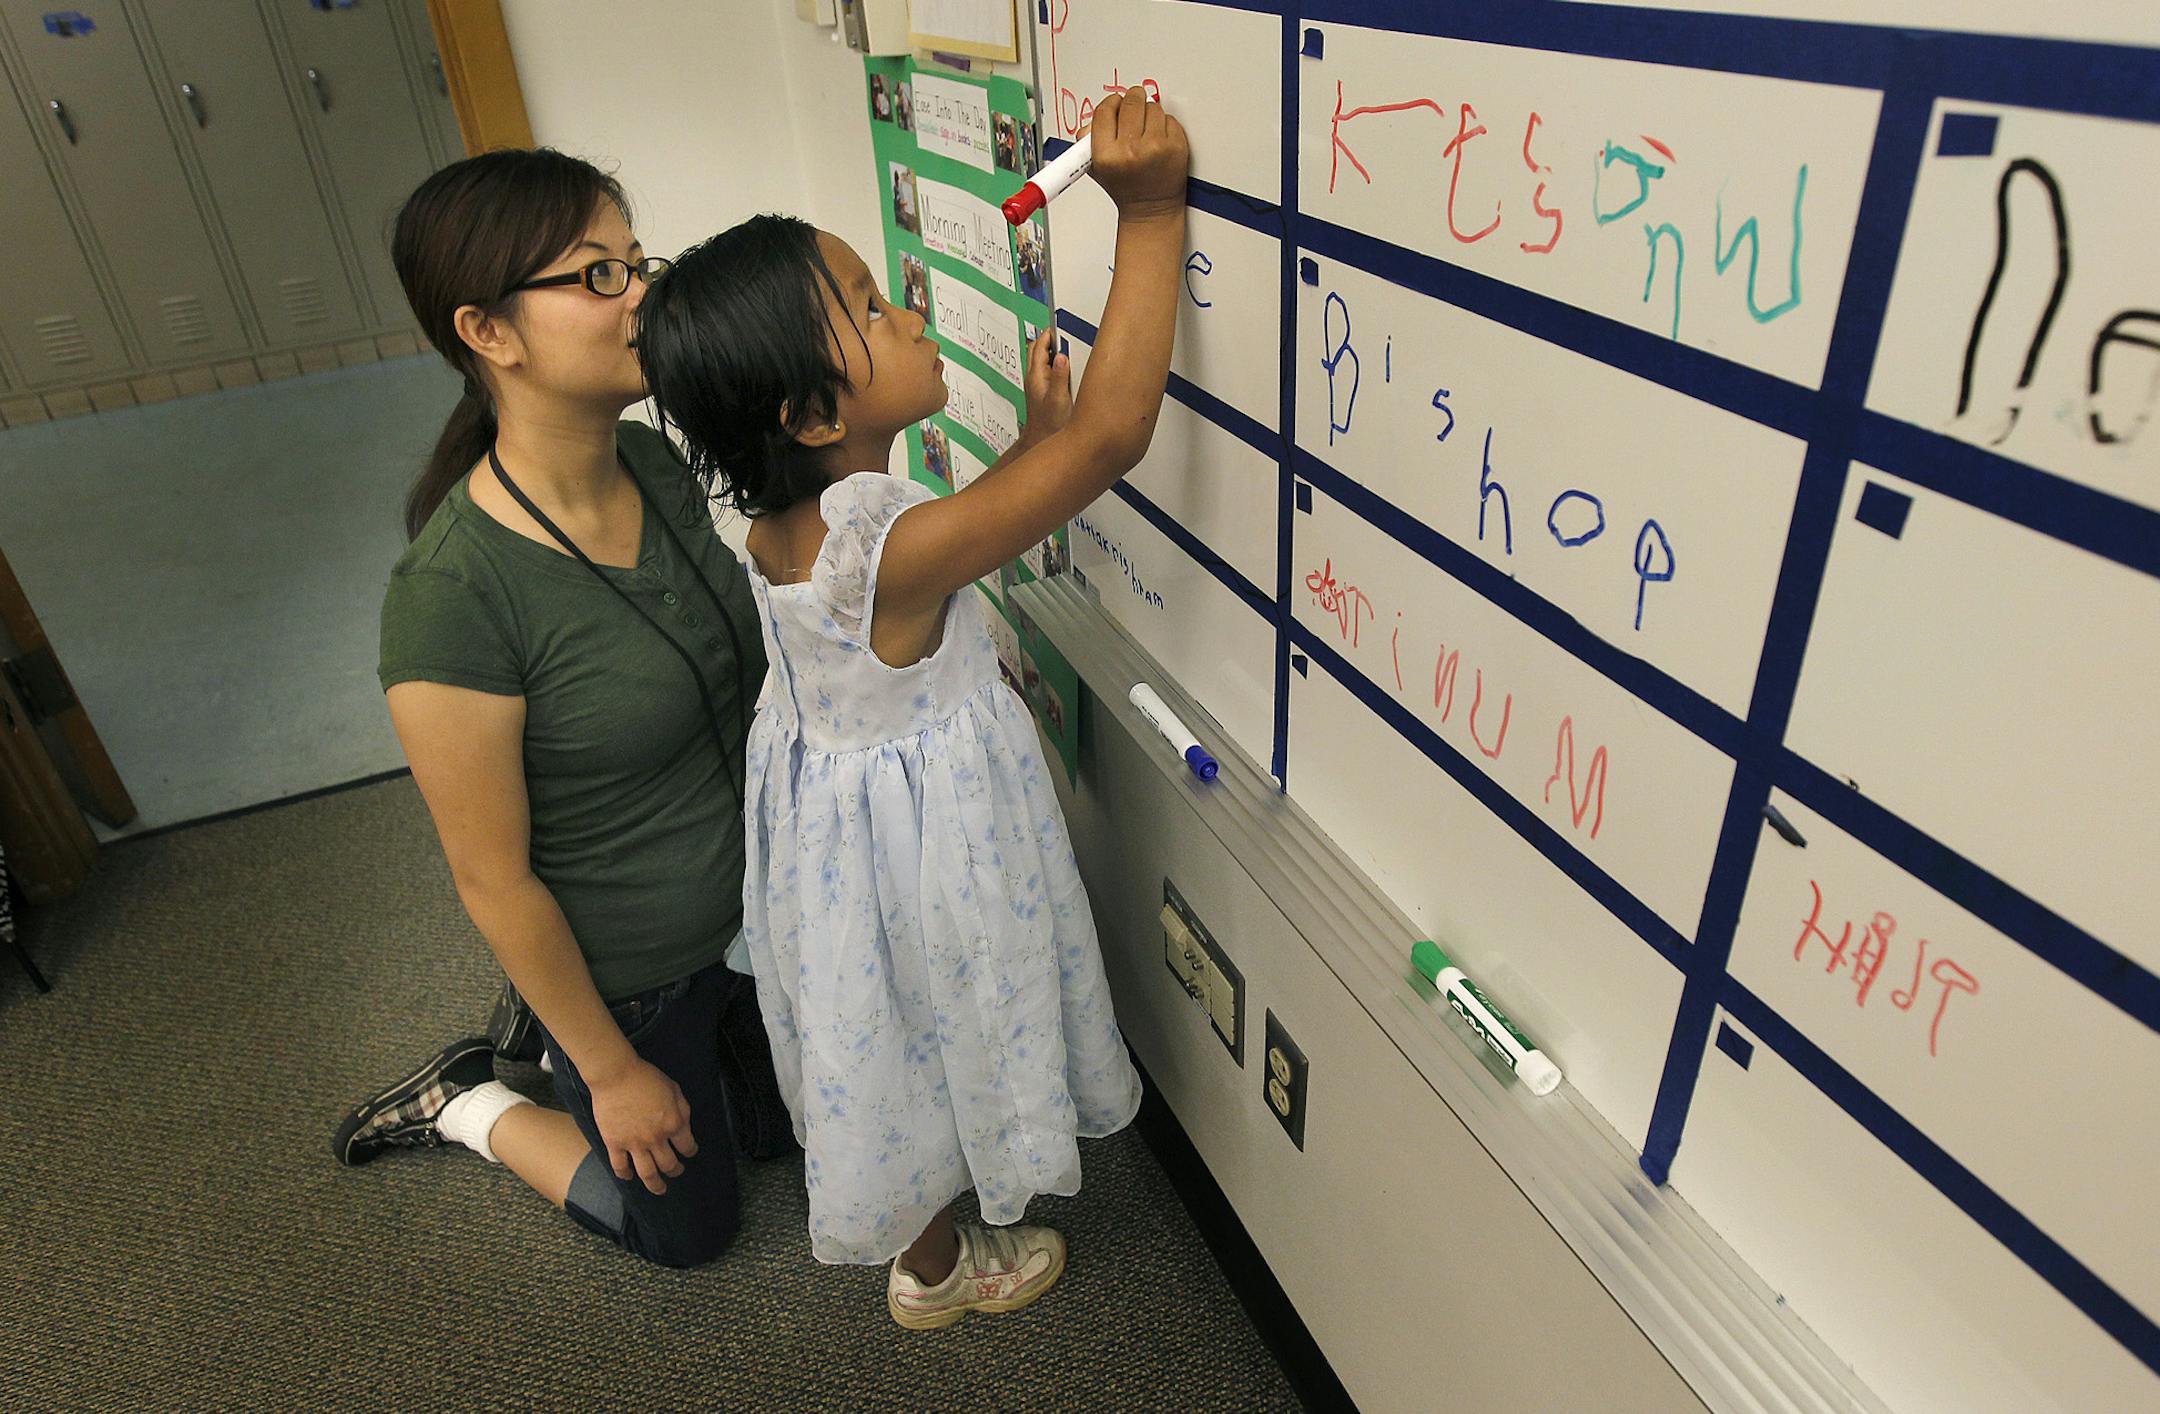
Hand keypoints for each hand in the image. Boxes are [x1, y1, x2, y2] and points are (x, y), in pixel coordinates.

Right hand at [588, 1057, 696, 1194]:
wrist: (616, 1075)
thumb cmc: (646, 1077)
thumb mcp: (674, 1089)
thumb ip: (683, 1110)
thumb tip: (684, 1127)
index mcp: (673, 1124)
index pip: (687, 1147)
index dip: (691, 1151)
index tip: (690, 1152)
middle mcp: (656, 1138)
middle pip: (669, 1165)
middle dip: (676, 1171)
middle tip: (677, 1171)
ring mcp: (634, 1143)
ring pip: (647, 1173)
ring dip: (655, 1185)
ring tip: (660, 1190)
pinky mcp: (614, 1143)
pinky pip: (620, 1167)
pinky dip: (625, 1175)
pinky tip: (629, 1178)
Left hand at [1020, 328, 1072, 442]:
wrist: (1042, 440)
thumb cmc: (1049, 424)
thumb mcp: (1058, 399)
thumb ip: (1059, 377)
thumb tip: (1061, 356)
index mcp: (1036, 376)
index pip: (1039, 346)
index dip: (1049, 334)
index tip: (1059, 325)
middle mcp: (1035, 378)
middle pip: (1038, 349)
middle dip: (1050, 338)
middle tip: (1064, 331)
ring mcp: (1038, 384)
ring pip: (1042, 359)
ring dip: (1053, 350)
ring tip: (1067, 346)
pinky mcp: (1044, 390)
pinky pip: (1048, 369)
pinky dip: (1056, 363)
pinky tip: (1067, 367)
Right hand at [1085, 88, 1188, 220]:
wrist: (1151, 210)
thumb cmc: (1126, 189)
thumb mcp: (1095, 168)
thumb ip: (1087, 140)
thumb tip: (1095, 116)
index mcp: (1107, 155)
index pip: (1105, 110)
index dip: (1111, 103)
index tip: (1116, 103)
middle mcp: (1131, 150)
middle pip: (1131, 102)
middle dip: (1132, 99)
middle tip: (1134, 105)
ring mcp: (1156, 148)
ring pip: (1152, 108)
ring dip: (1150, 114)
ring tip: (1146, 131)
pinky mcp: (1176, 147)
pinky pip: (1170, 119)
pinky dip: (1165, 125)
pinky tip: (1159, 140)